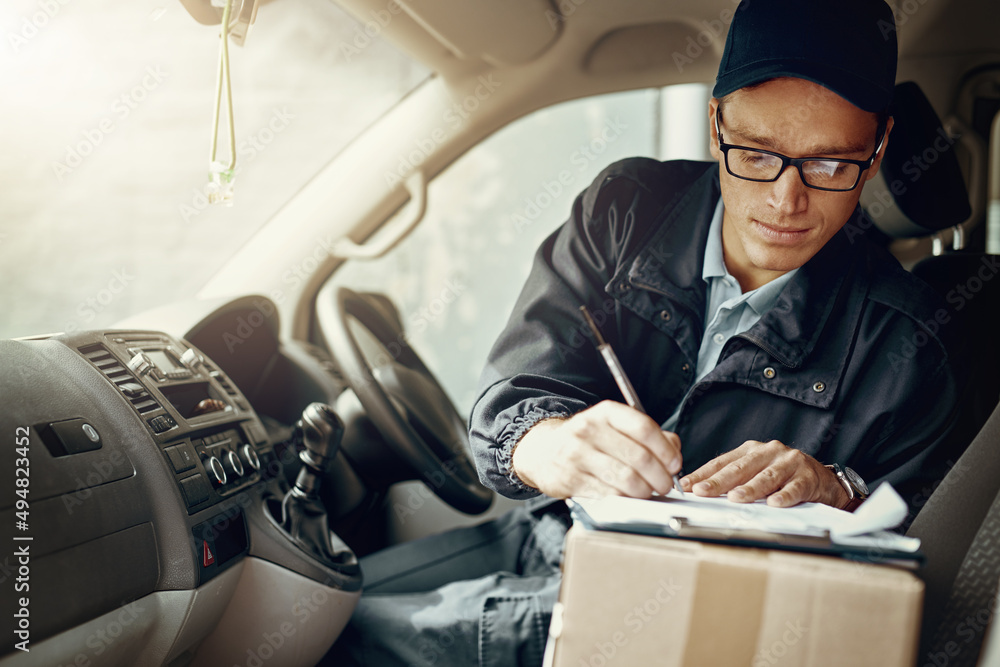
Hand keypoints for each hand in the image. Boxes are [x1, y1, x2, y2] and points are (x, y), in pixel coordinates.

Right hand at [511, 400, 682, 498]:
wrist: (543, 451)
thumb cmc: (588, 441)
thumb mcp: (615, 428)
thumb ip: (649, 435)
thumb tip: (674, 450)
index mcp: (605, 413)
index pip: (643, 428)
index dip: (665, 450)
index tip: (674, 464)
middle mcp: (588, 429)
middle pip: (638, 457)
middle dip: (660, 477)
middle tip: (666, 485)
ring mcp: (576, 454)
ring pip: (625, 479)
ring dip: (644, 491)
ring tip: (648, 493)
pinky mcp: (569, 479)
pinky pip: (608, 494)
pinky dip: (624, 499)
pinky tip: (628, 498)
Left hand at [680, 439, 850, 508]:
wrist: (824, 482)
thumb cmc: (783, 477)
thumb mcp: (756, 473)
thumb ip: (732, 479)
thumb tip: (698, 490)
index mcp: (752, 450)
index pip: (722, 462)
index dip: (703, 474)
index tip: (685, 486)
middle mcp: (769, 452)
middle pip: (740, 468)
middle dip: (719, 481)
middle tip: (702, 491)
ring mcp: (789, 463)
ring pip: (766, 477)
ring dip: (750, 488)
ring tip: (735, 498)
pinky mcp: (808, 477)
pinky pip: (795, 488)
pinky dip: (784, 496)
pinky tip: (774, 503)